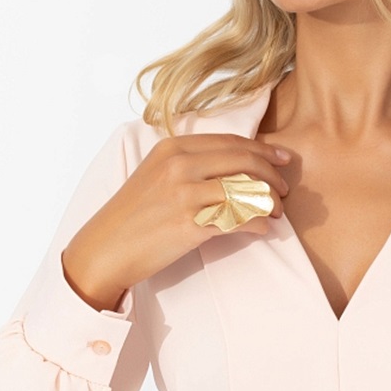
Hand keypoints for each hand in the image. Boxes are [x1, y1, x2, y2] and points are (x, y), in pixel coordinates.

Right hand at [61, 133, 292, 310]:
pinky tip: (262, 229)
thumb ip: (191, 163)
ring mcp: (184, 194)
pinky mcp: (190, 225)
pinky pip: (238, 219)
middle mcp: (179, 165)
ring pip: (245, 189)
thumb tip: (236, 166)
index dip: (263, 150)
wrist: (105, 248)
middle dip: (272, 174)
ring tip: (275, 213)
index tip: (283, 160)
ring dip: (269, 202)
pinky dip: (257, 224)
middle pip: (244, 160)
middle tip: (285, 190)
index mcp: (173, 148)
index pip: (231, 142)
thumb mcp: (156, 174)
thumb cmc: (134, 215)